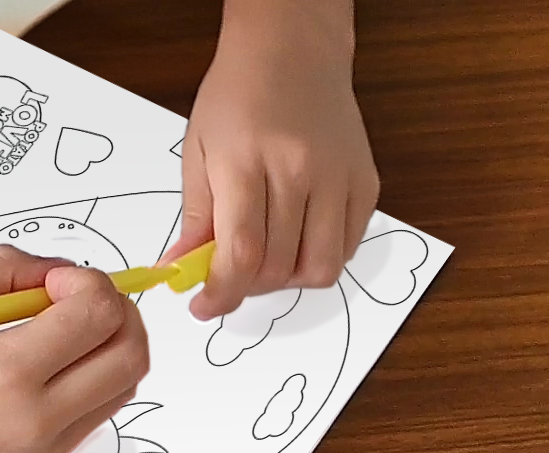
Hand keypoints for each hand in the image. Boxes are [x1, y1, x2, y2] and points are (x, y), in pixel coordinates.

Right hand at [0, 248, 148, 452]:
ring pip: (126, 386)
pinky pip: (100, 412)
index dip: (88, 282)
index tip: (53, 281)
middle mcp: (38, 419)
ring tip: (67, 329)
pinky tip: (54, 364)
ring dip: (113, 345)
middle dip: (118, 311)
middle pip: (131, 354)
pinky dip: (95, 378)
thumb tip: (58, 270)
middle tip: (79, 298)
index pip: (97, 315)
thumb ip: (6, 270)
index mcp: (6, 374)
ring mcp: (48, 449)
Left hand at [179, 0, 374, 320]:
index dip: (221, 294)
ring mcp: (338, 177)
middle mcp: (299, 170)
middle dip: (248, 285)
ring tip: (268, 256)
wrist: (293, 50)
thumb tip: (182, 270)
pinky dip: (320, 257)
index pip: (240, 253)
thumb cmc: (240, 94)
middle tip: (232, 271)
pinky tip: (298, 236)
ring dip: (289, 279)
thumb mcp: (199, 149)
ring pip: (320, 269)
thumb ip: (195, 217)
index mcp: (247, 160)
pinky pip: (347, 249)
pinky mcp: (366, 184)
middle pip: (278, 268)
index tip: (205, 307)